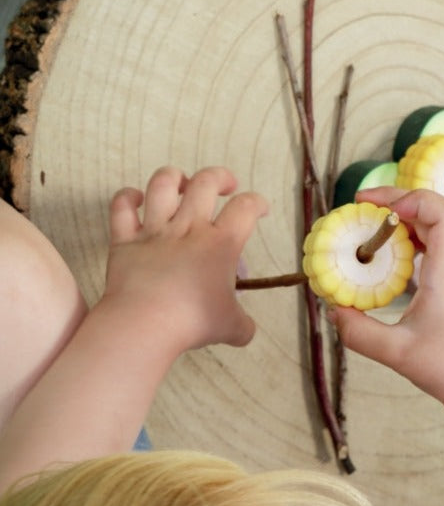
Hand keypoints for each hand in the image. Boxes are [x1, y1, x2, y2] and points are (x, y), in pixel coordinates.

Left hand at [103, 166, 267, 352]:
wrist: (144, 324)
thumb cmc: (193, 322)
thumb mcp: (232, 328)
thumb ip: (243, 325)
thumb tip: (245, 329)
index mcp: (221, 244)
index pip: (246, 208)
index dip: (257, 203)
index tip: (260, 209)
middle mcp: (189, 228)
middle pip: (206, 183)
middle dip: (219, 177)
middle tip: (226, 186)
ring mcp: (154, 230)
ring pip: (162, 184)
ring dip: (175, 176)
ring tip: (182, 181)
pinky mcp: (125, 240)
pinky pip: (121, 207)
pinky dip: (127, 197)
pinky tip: (136, 198)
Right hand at [328, 188, 443, 414]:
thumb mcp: (395, 353)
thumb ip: (358, 332)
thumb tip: (334, 310)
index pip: (443, 213)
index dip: (409, 199)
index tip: (375, 206)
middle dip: (408, 202)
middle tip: (372, 210)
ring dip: (418, 219)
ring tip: (385, 229)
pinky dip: (428, 237)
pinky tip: (406, 255)